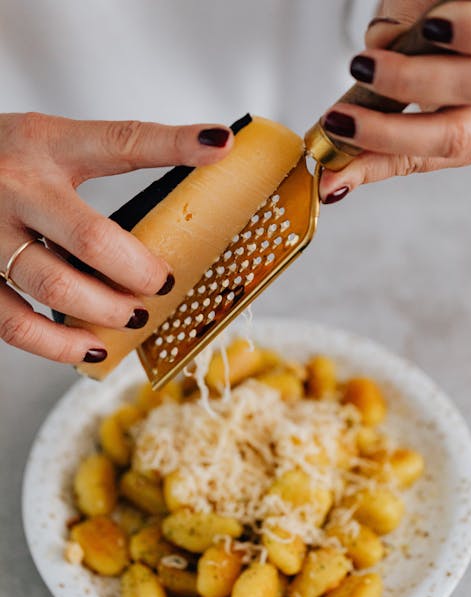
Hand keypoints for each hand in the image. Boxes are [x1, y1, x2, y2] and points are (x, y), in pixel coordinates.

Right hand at [0, 113, 231, 361]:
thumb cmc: (3, 159)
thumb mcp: (50, 141)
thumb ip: (110, 154)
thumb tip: (204, 155)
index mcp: (45, 144)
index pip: (120, 141)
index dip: (173, 144)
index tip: (217, 146)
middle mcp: (15, 185)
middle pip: (91, 239)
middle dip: (138, 272)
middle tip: (161, 284)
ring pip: (54, 288)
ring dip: (105, 311)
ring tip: (133, 317)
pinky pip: (14, 323)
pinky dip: (58, 345)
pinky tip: (90, 349)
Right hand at [319, 0, 470, 202]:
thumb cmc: (439, 32)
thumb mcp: (401, 81)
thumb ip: (371, 117)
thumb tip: (331, 156)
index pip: (424, 158)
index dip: (373, 166)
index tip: (329, 174)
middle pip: (453, 137)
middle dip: (386, 132)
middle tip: (340, 117)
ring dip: (408, 79)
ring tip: (369, 64)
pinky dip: (457, 29)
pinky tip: (429, 26)